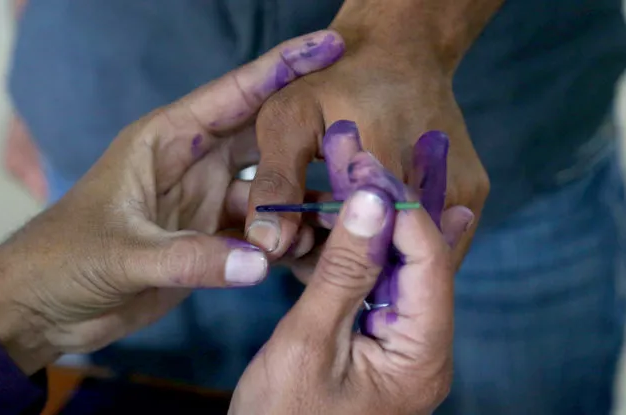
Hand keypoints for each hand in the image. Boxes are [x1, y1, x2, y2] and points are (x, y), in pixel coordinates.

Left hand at [0, 30, 343, 374]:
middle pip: (264, 139)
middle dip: (307, 138)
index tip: (330, 47)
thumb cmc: (66, 259)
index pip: (234, 94)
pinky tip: (311, 248)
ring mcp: (207, 203)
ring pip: (268, 192)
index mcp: (167, 140)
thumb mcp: (123, 252)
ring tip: (337, 215)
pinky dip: (283, 242)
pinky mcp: (212, 240)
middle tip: (356, 138)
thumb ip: (190, 256)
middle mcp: (195, 164)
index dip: (282, 68)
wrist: (47, 306)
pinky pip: (260, 234)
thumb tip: (259, 261)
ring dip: (297, 205)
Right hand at [230, 164, 472, 414]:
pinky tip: (358, 219)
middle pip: (421, 260)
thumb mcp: (308, 342)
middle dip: (392, 206)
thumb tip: (373, 201)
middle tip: (363, 157)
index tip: (366, 164)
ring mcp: (404, 346)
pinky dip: (365, 252)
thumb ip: (344, 271)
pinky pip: (381, 287)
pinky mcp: (381, 343)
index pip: (429, 262)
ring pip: (400, 268)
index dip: (401, 207)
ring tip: (358, 173)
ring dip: (377, 223)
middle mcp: (426, 348)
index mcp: (422, 356)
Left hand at [245, 26, 488, 263]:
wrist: (402, 51)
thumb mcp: (288, 119)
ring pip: (415, 257)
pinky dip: (403, 245)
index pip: (354, 251)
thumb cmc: (335, 84)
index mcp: (387, 168)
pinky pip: (435, 242)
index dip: (322, 267)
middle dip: (351, 268)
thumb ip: (277, 182)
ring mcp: (463, 193)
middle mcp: (436, 186)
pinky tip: (375, 229)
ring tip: (345, 241)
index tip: (300, 262)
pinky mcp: (473, 194)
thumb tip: (267, 245)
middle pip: (390, 261)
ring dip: (379, 260)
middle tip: (318, 254)